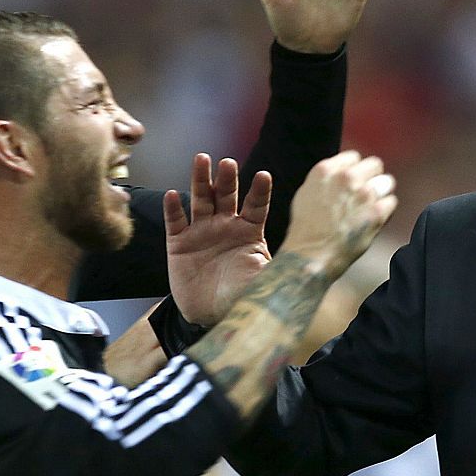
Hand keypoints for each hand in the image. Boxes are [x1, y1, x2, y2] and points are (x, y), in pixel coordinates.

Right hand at [162, 154, 272, 326]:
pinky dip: (173, 209)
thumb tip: (303, 256)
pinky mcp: (180, 244)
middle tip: (228, 162)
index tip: (264, 176)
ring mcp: (202, 232)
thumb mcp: (263, 279)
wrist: (214, 316)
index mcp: (250, 232)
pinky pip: (176, 222)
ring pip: (201, 200)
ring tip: (202, 160)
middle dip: (227, 178)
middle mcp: (226, 226)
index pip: (257, 205)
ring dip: (201, 180)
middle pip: (227, 195)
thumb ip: (275, 262)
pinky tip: (172, 195)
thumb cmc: (243, 296)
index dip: (260, 191)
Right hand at [279, 150, 396, 278]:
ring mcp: (364, 195)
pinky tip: (375, 218)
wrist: (312, 255)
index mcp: (327, 170)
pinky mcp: (377, 213)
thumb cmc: (306, 228)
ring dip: (381, 191)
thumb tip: (342, 173)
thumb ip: (327, 179)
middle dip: (372, 177)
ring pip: (386, 182)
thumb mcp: (307, 193)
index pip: (353, 157)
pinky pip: (391, 202)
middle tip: (366, 192)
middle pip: (374, 165)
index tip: (354, 180)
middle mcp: (347, 178)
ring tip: (372, 205)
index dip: (355, 169)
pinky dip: (385, 210)